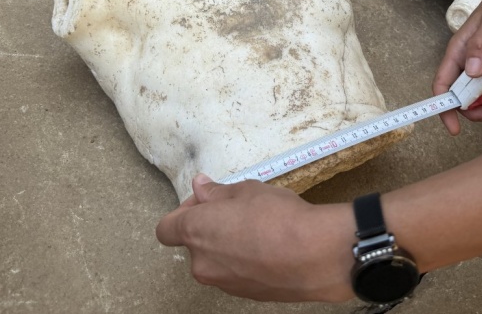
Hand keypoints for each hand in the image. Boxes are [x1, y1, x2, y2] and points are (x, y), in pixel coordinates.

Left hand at [156, 175, 354, 301]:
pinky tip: (270, 247)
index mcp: (196, 231)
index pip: (166, 228)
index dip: (184, 211)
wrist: (315, 256)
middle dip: (211, 226)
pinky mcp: (244, 294)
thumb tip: (201, 187)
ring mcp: (223, 282)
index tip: (206, 200)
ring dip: (229, 244)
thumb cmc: (280, 218)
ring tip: (261, 228)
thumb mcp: (248, 190)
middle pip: (194, 243)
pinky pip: (235, 272)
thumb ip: (217, 192)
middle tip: (240, 210)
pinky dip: (245, 260)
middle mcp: (202, 262)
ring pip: (216, 259)